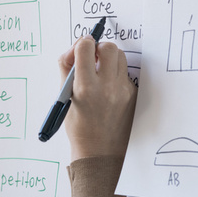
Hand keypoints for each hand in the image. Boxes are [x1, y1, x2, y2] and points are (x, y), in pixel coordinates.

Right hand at [58, 37, 136, 160]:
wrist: (99, 152)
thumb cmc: (79, 127)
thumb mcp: (65, 97)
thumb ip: (66, 69)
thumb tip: (73, 49)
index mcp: (85, 87)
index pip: (86, 47)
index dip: (81, 44)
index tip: (80, 49)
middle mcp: (106, 87)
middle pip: (109, 47)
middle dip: (98, 48)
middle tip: (92, 59)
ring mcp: (123, 91)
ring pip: (120, 57)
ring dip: (109, 59)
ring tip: (100, 72)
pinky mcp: (133, 95)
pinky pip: (125, 74)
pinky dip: (116, 75)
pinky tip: (108, 89)